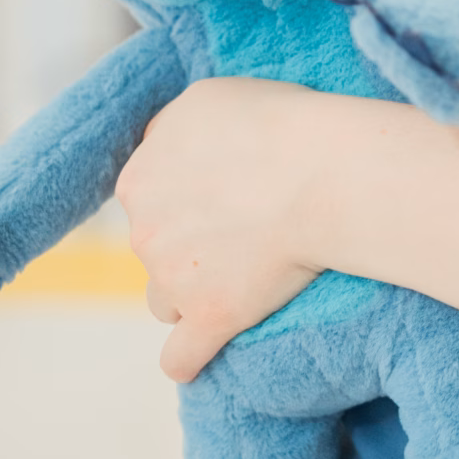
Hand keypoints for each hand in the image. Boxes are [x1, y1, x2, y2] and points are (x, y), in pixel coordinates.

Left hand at [116, 79, 355, 382]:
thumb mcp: (207, 99)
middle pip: (155, 247)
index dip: (184, 195)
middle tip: (244, 230)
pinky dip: (188, 358)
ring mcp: (173, 278)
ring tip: (239, 281)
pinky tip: (197, 358)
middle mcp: (143, 229)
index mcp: (139, 177)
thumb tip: (167, 146)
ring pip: (166, 298)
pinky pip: (181, 356)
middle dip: (187, 245)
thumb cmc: (275, 125)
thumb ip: (173, 128)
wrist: (319, 172)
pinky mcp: (210, 316)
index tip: (224, 193)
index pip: (147, 194)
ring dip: (190, 294)